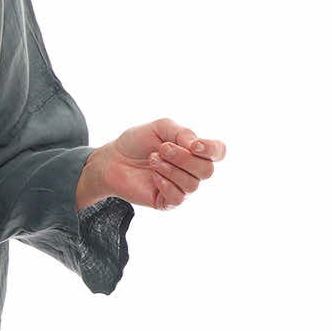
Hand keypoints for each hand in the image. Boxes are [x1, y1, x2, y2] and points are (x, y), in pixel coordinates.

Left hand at [95, 120, 227, 211]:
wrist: (112, 160)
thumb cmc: (137, 142)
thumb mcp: (160, 128)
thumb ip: (182, 132)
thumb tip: (196, 146)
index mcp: (194, 151)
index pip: (218, 152)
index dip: (212, 150)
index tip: (194, 145)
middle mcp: (191, 170)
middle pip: (207, 171)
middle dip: (184, 158)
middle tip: (162, 149)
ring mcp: (180, 188)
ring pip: (192, 184)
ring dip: (171, 169)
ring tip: (152, 159)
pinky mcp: (166, 202)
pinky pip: (178, 198)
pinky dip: (165, 184)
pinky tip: (153, 176)